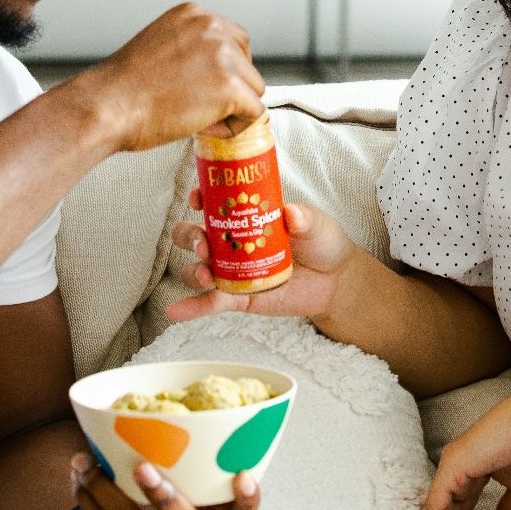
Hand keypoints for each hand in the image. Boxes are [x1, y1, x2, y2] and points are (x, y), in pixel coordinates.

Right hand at [65, 4, 266, 153]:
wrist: (107, 105)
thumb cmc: (123, 88)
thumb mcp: (160, 46)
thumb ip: (191, 49)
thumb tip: (215, 71)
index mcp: (194, 14)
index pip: (235, 40)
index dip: (223, 70)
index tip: (201, 86)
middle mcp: (212, 27)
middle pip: (248, 64)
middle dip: (231, 88)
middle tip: (197, 104)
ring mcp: (223, 56)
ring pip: (253, 89)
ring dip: (231, 108)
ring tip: (196, 116)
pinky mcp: (230, 87)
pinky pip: (254, 114)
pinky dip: (233, 128)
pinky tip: (203, 127)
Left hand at [67, 452, 260, 509]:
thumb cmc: (143, 496)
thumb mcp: (162, 474)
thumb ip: (163, 451)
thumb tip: (137, 411)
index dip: (248, 500)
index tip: (242, 475)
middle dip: (165, 496)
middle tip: (143, 468)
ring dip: (104, 486)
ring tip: (84, 461)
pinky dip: (87, 496)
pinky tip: (79, 476)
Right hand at [165, 197, 361, 324]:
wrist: (336, 280)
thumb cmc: (322, 242)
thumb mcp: (315, 224)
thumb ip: (304, 218)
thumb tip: (291, 212)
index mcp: (244, 217)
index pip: (213, 204)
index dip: (200, 198)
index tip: (198, 198)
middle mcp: (230, 242)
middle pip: (194, 235)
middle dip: (190, 237)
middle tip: (204, 243)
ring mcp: (231, 270)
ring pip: (197, 268)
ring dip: (194, 271)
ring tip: (207, 276)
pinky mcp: (238, 297)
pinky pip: (210, 302)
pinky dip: (191, 307)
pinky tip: (174, 311)